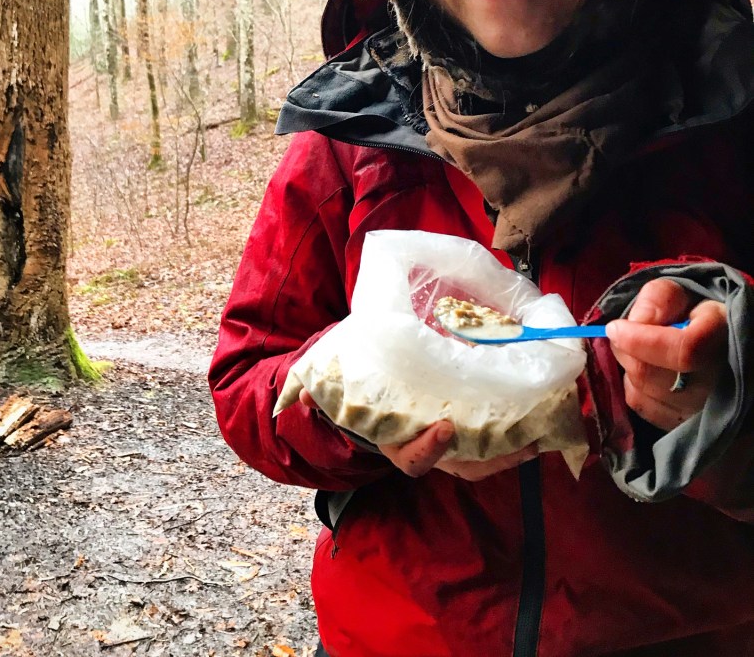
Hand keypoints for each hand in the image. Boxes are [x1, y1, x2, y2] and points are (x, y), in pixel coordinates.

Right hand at [298, 389, 536, 479]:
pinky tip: (538, 417)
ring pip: (483, 459)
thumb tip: (306, 388)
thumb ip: (325, 385)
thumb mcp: (340, 382)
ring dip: (513, 450)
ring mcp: (447, 444)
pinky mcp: (465, 432)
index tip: (445, 427)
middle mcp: (423, 449)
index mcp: (393, 441)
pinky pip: (492, 442)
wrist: (361, 397)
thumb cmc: (355, 386)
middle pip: (462, 466)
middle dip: (494, 458)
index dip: (428, 448)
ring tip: (541, 433)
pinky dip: (514, 435)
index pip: (412, 459)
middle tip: (522, 441)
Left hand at [605, 278, 726, 430]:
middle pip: (650, 373)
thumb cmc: (698, 318)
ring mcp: (703, 409)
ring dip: (629, 367)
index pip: (683, 350)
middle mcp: (719, 381)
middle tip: (625, 332)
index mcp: (722, 339)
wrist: (720, 348)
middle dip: (626, 349)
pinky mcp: (685, 424)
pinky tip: (649, 372)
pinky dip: (635, 386)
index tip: (616, 327)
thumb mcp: (685, 294)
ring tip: (642, 351)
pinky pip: (642, 407)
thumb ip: (661, 297)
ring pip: (642, 391)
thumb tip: (637, 320)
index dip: (640, 340)